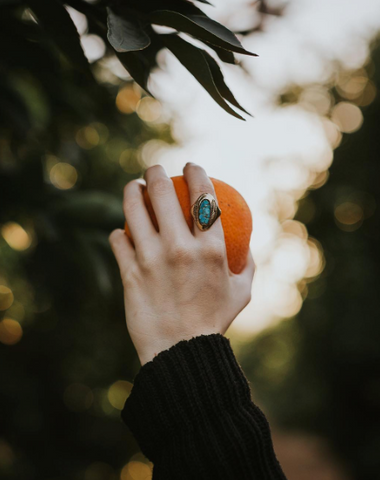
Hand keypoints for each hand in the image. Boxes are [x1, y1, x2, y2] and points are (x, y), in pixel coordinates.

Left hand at [109, 163, 254, 365]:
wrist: (180, 352)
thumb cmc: (214, 321)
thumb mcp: (242, 293)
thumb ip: (246, 263)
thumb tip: (245, 241)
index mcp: (211, 249)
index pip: (204, 197)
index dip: (197, 173)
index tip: (191, 165)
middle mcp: (180, 248)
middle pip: (162, 194)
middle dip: (156, 172)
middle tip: (154, 170)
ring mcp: (151, 260)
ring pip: (134, 210)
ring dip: (130, 192)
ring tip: (132, 188)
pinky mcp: (130, 274)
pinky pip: (119, 240)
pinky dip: (119, 233)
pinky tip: (122, 232)